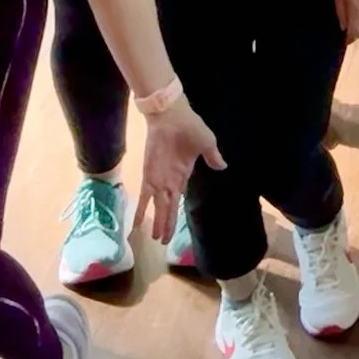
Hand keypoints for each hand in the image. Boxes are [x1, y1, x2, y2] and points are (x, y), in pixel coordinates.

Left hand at [136, 98, 223, 244]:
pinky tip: (135, 226)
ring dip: (157, 223)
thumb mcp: (207, 142)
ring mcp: (159, 180)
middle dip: (166, 224)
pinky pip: (143, 198)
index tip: (176, 226)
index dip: (177, 213)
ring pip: (158, 208)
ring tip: (155, 239)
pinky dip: (139, 212)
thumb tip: (223, 167)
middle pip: (168, 208)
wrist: (171, 116)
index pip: (180, 199)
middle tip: (163, 242)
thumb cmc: (190, 127)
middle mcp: (170, 181)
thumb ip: (213, 156)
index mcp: (184, 174)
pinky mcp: (149, 176)